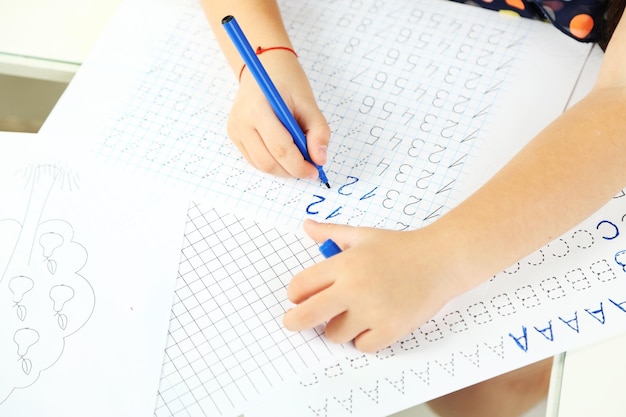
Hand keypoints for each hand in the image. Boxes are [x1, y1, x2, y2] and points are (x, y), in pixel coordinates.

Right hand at [227, 52, 329, 178]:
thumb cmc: (287, 82)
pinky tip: (286, 153)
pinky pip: (255, 160)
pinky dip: (274, 163)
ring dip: (283, 169)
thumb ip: (318, 130)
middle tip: (309, 168)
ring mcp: (235, 130)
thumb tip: (320, 159)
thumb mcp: (308, 102)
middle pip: (268, 162)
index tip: (315, 170)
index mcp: (258, 109)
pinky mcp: (235, 136)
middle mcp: (241, 121)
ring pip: (261, 165)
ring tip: (299, 158)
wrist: (264, 66)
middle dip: (292, 170)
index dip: (299, 165)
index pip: (280, 148)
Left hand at [283, 219, 468, 351]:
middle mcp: (355, 289)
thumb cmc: (400, 248)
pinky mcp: (390, 330)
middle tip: (294, 322)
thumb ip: (331, 233)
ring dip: (339, 327)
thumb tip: (307, 226)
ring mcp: (373, 312)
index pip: (299, 286)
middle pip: (306, 316)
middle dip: (295, 321)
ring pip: (334, 334)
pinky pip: (361, 345)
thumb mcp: (363, 235)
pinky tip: (374, 321)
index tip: (299, 297)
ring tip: (356, 312)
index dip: (296, 294)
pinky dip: (364, 337)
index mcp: (345, 264)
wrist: (441, 261)